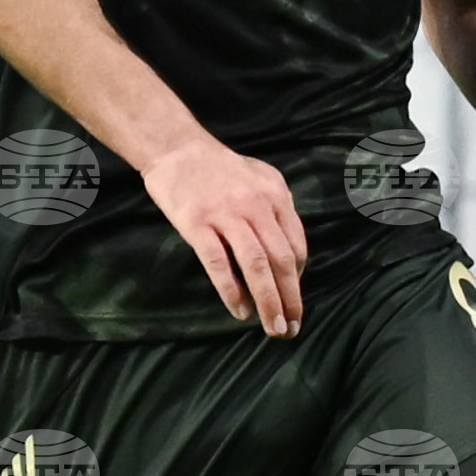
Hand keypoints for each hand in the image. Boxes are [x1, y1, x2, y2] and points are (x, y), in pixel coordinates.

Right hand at [144, 138, 306, 334]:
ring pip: (256, 266)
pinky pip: (219, 264)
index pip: (296, 245)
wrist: (176, 148)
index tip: (293, 299)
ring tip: (272, 327)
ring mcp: (226, 215)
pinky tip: (240, 311)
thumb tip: (290, 253)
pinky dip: (232, 291)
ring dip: (268, 301)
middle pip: (282, 260)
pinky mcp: (197, 224)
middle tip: (292, 327)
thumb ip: (278, 209)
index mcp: (276, 196)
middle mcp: (256, 206)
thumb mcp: (261, 178)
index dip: (298, 278)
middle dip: (291, 298)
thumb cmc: (219, 167)